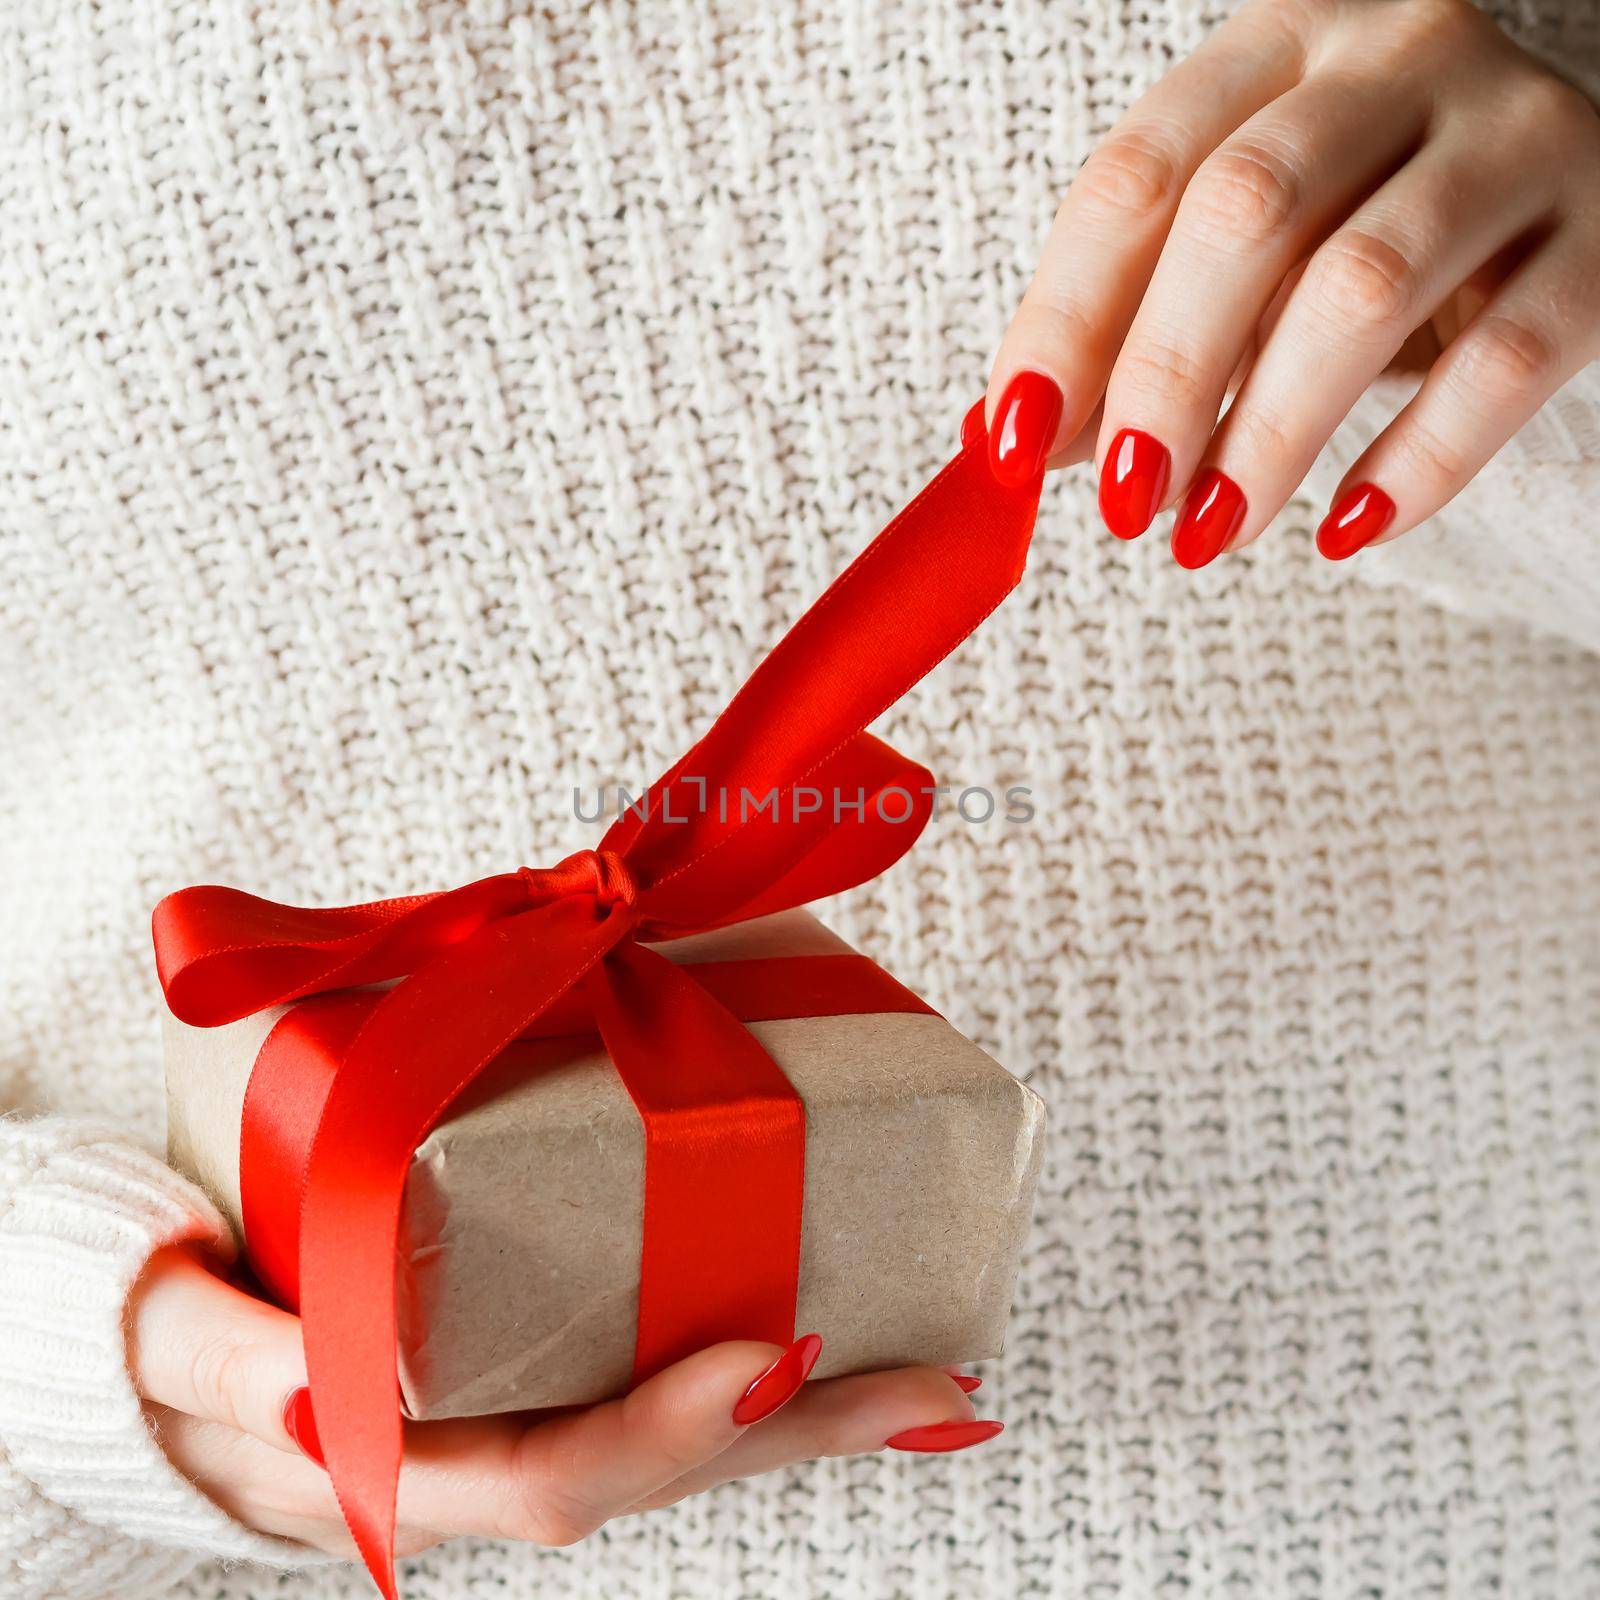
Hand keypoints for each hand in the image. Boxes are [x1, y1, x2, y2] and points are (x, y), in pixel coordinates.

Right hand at [128, 1245, 996, 1557]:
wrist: (147, 1329)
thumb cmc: (152, 1326)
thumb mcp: (169, 1339)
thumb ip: (228, 1360)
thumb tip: (321, 1385)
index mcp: (389, 1472)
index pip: (547, 1474)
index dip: (663, 1428)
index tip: (779, 1360)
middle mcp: (465, 1464)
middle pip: (653, 1466)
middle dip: (794, 1431)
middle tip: (935, 1386)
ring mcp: (496, 1423)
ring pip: (665, 1434)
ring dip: (801, 1413)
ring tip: (928, 1379)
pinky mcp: (517, 1369)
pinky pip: (637, 1379)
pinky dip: (739, 1380)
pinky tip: (828, 1348)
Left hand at [985, 0, 1599, 563]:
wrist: (1566, 201)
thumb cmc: (1360, 229)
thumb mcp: (1241, 250)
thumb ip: (1131, 323)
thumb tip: (1015, 440)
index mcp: (1278, 45)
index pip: (1136, 176)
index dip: (1063, 320)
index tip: (1014, 443)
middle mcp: (1399, 58)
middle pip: (1243, 214)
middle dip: (1163, 379)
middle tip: (1127, 505)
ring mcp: (1514, 138)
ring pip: (1360, 289)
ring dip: (1265, 436)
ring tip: (1208, 534)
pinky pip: (1503, 365)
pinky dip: (1413, 465)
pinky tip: (1345, 529)